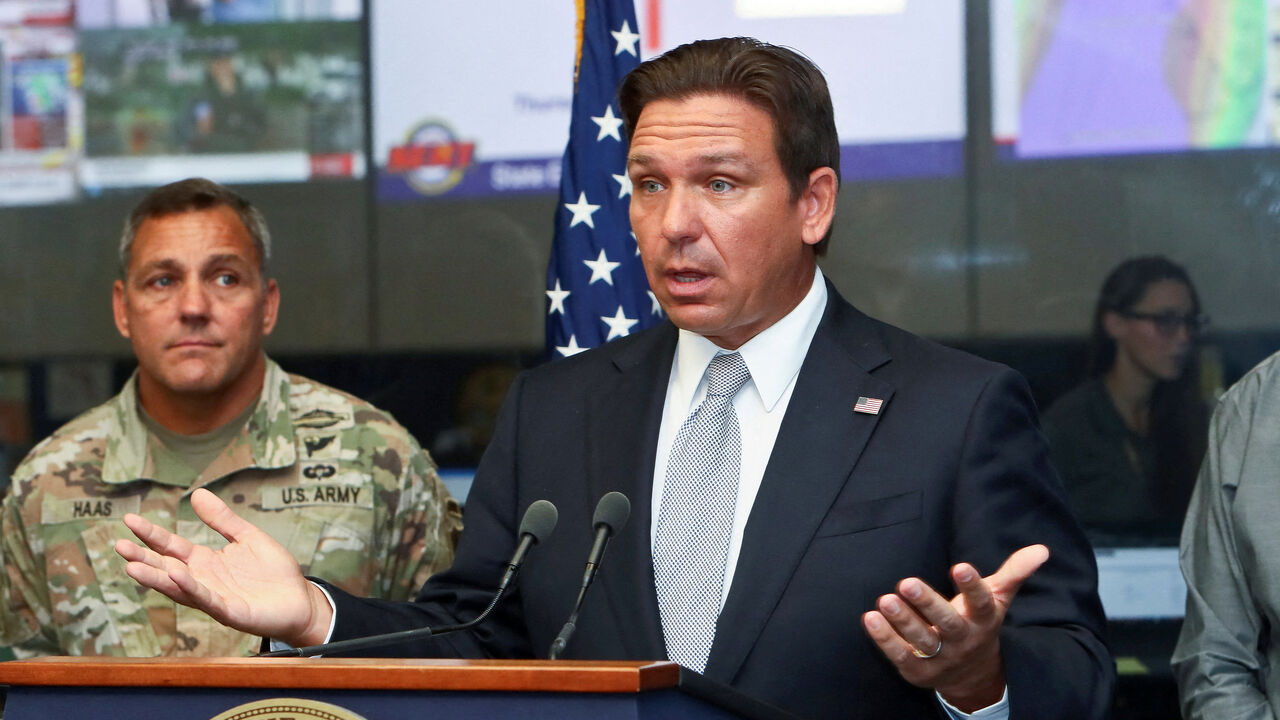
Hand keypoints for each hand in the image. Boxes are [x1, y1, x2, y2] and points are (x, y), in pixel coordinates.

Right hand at [114, 487, 332, 647]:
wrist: (301, 600)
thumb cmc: (274, 572)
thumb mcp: (247, 537)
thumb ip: (223, 519)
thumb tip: (197, 493)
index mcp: (205, 561)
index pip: (170, 546)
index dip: (151, 534)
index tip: (129, 519)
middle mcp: (203, 580)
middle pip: (166, 567)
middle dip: (143, 557)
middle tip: (118, 544)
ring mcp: (213, 597)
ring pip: (178, 587)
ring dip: (156, 578)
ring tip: (131, 566)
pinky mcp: (229, 611)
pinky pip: (206, 599)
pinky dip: (191, 588)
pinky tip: (177, 575)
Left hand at [861, 544, 1048, 711]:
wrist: (973, 676)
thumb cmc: (979, 624)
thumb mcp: (997, 600)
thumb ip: (1014, 573)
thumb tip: (1042, 549)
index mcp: (983, 620)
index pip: (980, 602)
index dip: (971, 586)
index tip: (960, 566)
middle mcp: (963, 640)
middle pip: (947, 623)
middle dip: (927, 603)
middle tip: (906, 582)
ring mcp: (941, 658)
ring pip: (922, 640)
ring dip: (902, 620)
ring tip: (884, 599)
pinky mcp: (918, 671)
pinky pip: (900, 655)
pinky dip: (884, 638)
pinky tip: (870, 618)